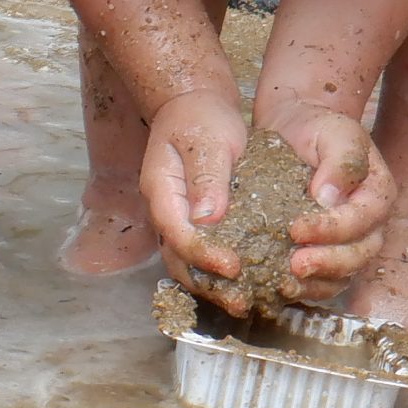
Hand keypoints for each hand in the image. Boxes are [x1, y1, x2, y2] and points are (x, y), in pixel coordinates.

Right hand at [140, 87, 249, 288]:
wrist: (192, 105)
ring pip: (186, 261)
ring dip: (212, 285)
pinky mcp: (192, 220)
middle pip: (176, 257)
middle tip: (241, 300)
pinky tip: (245, 282)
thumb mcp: (207, 138)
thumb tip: (208, 217)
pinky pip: (200, 253)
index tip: (232, 266)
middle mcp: (164, 210)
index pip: (177, 232)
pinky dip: (218, 272)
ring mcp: (175, 217)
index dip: (203, 254)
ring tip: (244, 301)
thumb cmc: (200, 117)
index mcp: (161, 190)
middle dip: (208, 283)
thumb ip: (207, 176)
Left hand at [258, 98, 394, 298]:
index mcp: (378, 193)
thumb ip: (341, 160)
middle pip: (359, 254)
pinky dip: (307, 288)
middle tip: (294, 264)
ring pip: (344, 274)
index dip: (332, 228)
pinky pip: (325, 282)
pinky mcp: (328, 254)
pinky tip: (281, 286)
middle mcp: (371, 224)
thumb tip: (330, 196)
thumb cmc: (316, 128)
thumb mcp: (335, 132)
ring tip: (285, 282)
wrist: (295, 129)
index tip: (296, 228)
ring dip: (317, 282)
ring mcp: (351, 243)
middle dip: (327, 262)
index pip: (362, 219)